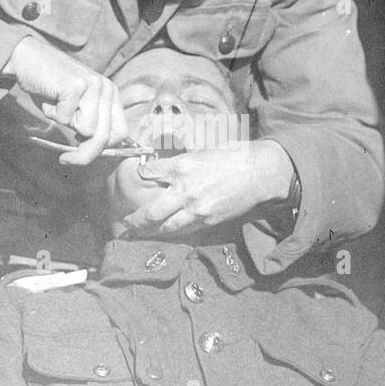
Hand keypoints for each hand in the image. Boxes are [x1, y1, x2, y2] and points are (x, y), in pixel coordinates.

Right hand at [0, 37, 128, 163]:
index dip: (104, 150)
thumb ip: (88, 125)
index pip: (121, 133)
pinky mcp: (76, 85)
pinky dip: (53, 113)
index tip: (84, 156)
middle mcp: (107, 88)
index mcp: (111, 94)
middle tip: (66, 159)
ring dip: (65, 124)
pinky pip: (66, 119)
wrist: (28, 59)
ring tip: (56, 105)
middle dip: (85, 155)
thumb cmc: (50, 88)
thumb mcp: (75, 109)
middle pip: (105, 137)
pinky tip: (50, 96)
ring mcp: (93, 85)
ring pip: (87, 130)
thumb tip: (94, 152)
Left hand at [120, 139, 295, 235]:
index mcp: (182, 166)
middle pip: (151, 211)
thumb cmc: (233, 156)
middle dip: (135, 220)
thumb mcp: (203, 150)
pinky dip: (172, 233)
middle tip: (125, 224)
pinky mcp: (208, 221)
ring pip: (165, 227)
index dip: (141, 175)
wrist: (259, 172)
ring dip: (149, 232)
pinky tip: (164, 233)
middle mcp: (185, 190)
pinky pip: (184, 230)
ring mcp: (196, 208)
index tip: (138, 177)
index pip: (149, 173)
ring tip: (138, 235)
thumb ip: (182, 162)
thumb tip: (166, 168)